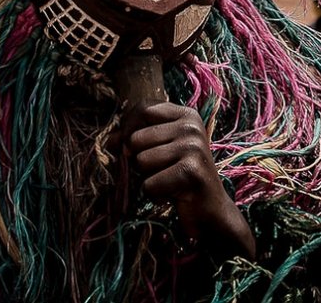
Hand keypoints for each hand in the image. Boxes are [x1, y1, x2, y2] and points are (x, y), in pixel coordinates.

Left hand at [124, 103, 254, 260]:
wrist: (211, 211)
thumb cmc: (179, 176)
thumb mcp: (159, 150)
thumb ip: (134, 139)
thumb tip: (109, 140)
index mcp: (186, 114)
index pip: (143, 108)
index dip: (128, 126)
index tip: (129, 145)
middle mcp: (191, 126)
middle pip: (136, 138)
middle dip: (138, 160)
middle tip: (159, 171)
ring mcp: (193, 147)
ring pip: (141, 161)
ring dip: (148, 178)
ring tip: (168, 181)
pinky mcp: (191, 172)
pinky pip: (149, 184)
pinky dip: (155, 195)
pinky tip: (173, 195)